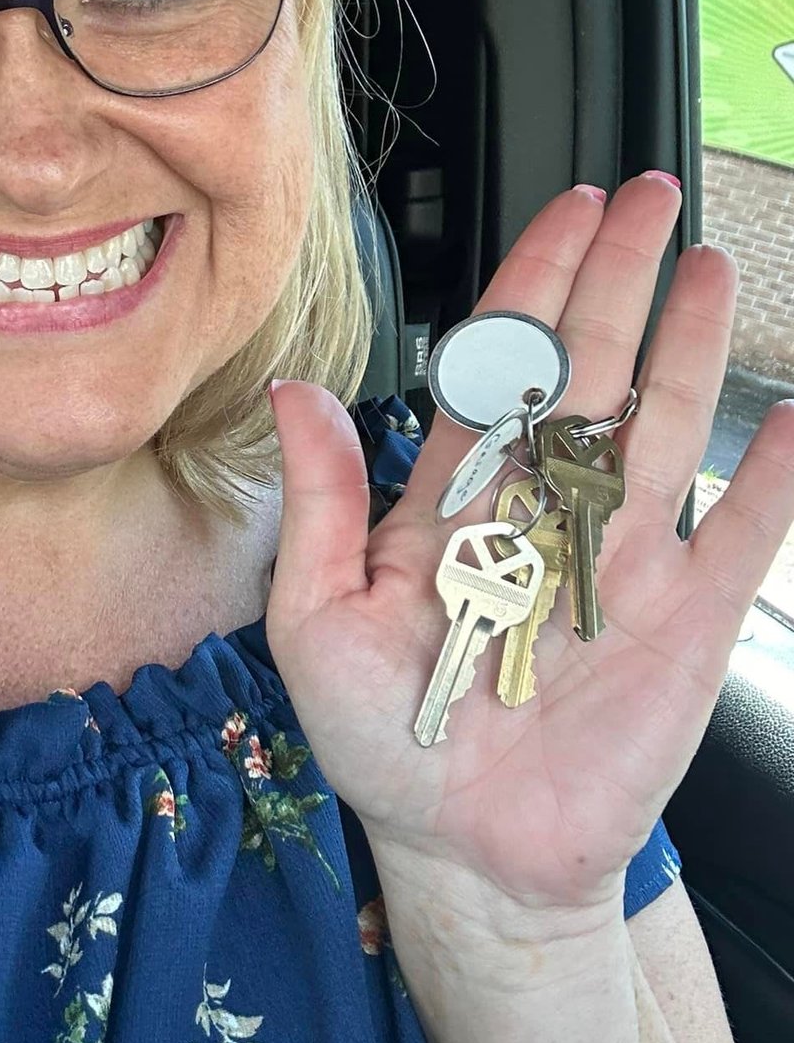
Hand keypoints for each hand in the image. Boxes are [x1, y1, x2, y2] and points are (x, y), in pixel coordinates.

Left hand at [265, 174, 793, 914]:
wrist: (468, 849)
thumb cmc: (383, 737)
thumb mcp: (320, 619)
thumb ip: (321, 503)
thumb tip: (297, 392)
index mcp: (463, 493)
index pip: (507, 363)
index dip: (537, 281)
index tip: (568, 209)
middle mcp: (548, 505)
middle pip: (593, 368)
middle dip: (619, 276)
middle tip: (650, 193)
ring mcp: (623, 556)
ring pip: (665, 425)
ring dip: (690, 343)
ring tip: (709, 263)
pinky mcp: (684, 620)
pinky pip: (742, 533)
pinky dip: (775, 476)